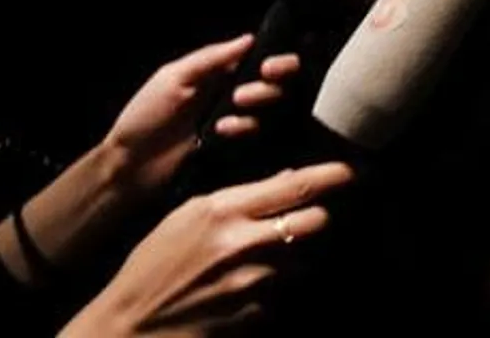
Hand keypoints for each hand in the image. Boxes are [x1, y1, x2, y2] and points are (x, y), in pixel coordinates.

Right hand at [61, 162, 352, 337]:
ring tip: (265, 257)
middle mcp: (246, 245)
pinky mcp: (257, 316)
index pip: (299, 185)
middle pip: (318, 220)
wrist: (131, 325)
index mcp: (225, 211)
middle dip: (321, 216)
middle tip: (312, 214)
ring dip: (296, 256)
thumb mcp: (188, 216)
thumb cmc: (153, 265)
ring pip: (306, 259)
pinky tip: (248, 287)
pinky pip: (286, 294)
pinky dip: (278, 287)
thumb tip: (288, 180)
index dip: (336, 174)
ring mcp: (255, 284)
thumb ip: (238, 197)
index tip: (358, 167)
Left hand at [102, 35, 303, 199]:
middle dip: (266, 88)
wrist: (132, 166)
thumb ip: (210, 58)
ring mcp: (232, 119)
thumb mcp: (173, 78)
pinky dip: (244, 130)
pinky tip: (222, 133)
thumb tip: (249, 38)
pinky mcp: (233, 145)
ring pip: (268, 109)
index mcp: (214, 71)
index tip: (268, 68)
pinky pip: (256, 134)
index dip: (272, 61)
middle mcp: (228, 92)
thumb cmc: (144, 116)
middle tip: (242, 97)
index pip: (255, 58)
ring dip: (252, 111)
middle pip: (270, 83)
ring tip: (223, 122)